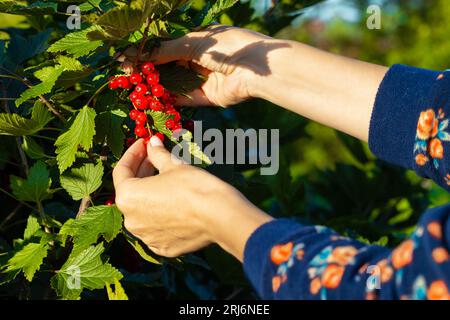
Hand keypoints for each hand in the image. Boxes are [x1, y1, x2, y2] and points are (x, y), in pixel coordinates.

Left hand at [112, 136, 271, 259]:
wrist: (220, 216)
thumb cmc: (193, 186)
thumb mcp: (174, 165)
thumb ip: (157, 155)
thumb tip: (153, 143)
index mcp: (127, 197)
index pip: (122, 170)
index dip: (133, 153)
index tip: (143, 144)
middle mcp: (131, 220)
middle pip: (131, 192)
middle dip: (142, 172)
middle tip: (155, 157)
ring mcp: (146, 237)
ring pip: (143, 212)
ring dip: (150, 194)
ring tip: (166, 179)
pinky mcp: (162, 248)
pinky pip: (157, 227)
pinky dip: (161, 214)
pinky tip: (174, 202)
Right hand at [119, 25, 285, 106]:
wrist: (256, 68)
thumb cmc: (227, 46)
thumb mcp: (194, 43)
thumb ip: (166, 50)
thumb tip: (139, 54)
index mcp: (195, 41)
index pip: (164, 48)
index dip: (146, 54)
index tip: (125, 60)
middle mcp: (197, 60)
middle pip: (166, 67)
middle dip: (147, 73)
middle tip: (126, 78)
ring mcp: (202, 79)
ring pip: (173, 84)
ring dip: (155, 88)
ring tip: (134, 91)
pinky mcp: (207, 98)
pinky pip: (184, 100)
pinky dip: (169, 101)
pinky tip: (151, 101)